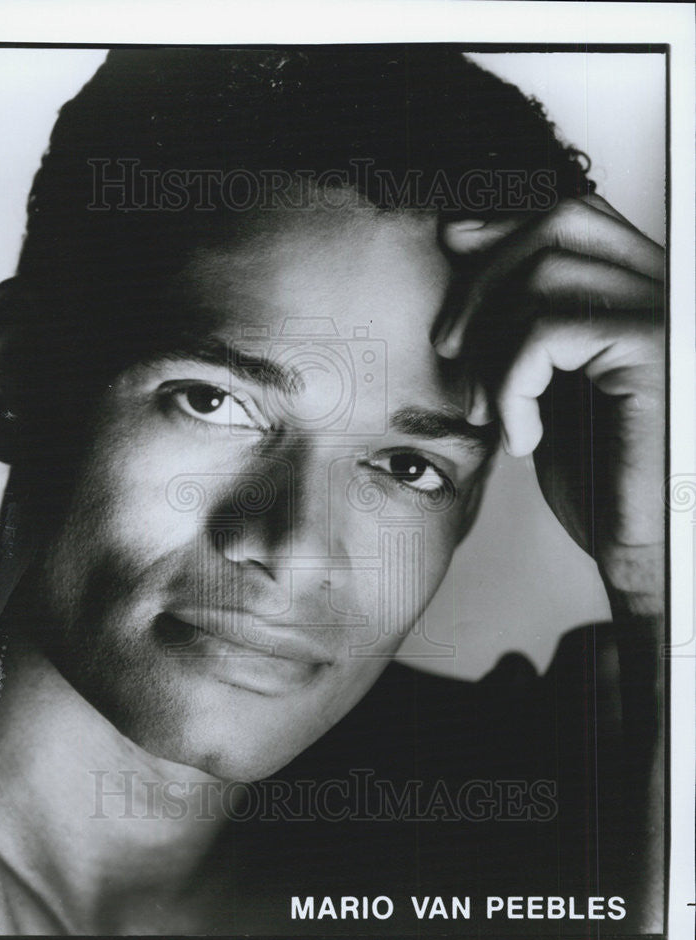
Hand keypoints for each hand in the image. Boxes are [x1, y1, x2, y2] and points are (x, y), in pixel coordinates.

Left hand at [436, 195, 664, 604]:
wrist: (641, 548)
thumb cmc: (598, 477)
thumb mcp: (550, 381)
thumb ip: (524, 319)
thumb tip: (466, 250)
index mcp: (644, 291)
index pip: (577, 214)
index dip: (507, 219)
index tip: (453, 243)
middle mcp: (667, 291)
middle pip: (559, 224)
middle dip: (484, 277)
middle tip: (449, 345)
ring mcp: (668, 316)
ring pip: (545, 275)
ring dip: (491, 345)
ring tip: (487, 409)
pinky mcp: (655, 350)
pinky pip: (548, 333)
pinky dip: (513, 385)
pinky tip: (523, 437)